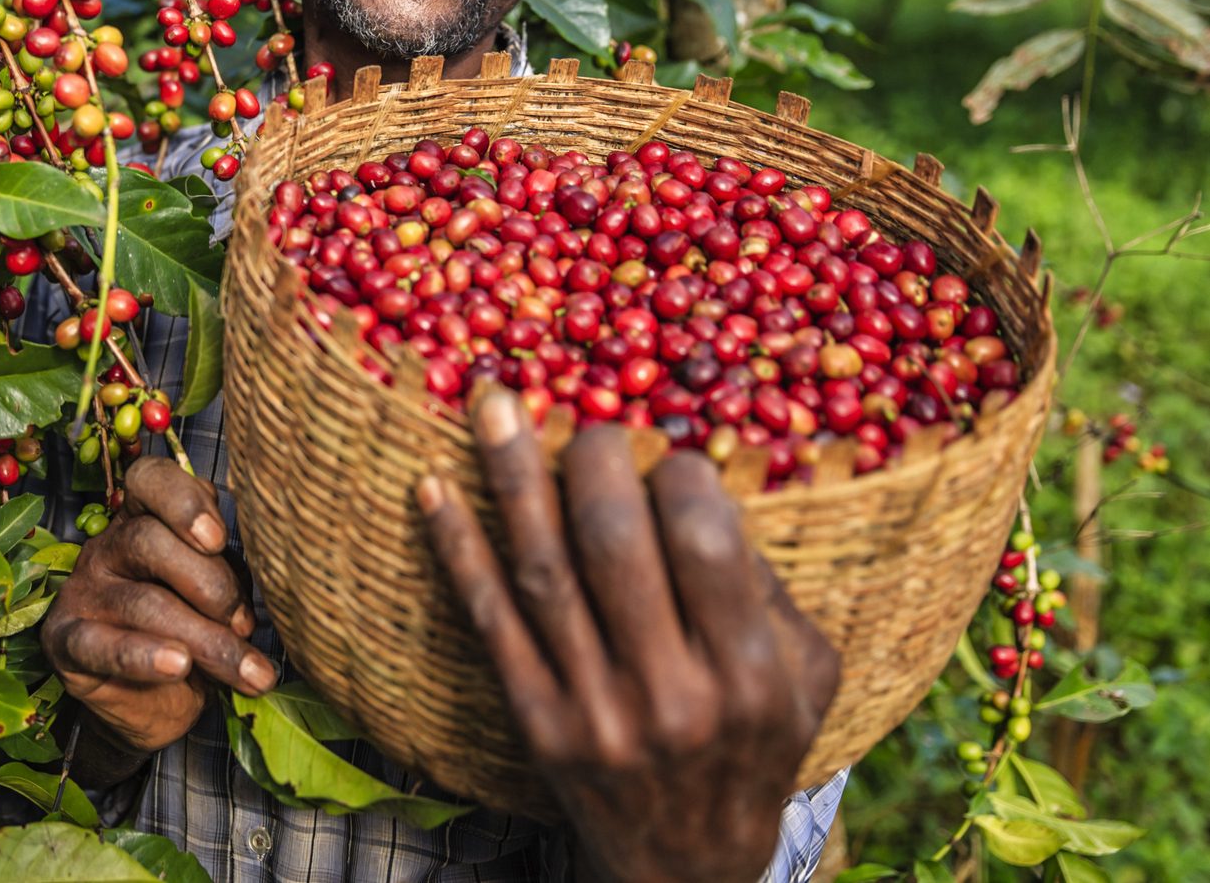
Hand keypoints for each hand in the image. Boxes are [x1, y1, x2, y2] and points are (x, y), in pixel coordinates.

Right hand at [43, 458, 278, 768]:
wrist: (151, 702)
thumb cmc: (191, 630)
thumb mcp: (217, 593)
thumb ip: (230, 574)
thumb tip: (268, 589)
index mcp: (143, 518)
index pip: (150, 480)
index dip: (182, 500)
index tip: (218, 539)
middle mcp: (108, 547)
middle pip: (148, 541)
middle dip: (211, 584)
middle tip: (246, 624)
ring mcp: (84, 594)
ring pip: (142, 601)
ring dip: (206, 639)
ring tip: (249, 673)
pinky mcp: (67, 643)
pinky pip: (100, 645)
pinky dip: (142, 656)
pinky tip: (179, 666)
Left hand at [418, 391, 839, 882]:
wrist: (689, 866)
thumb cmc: (754, 743)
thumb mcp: (802, 678)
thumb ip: (767, 585)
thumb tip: (704, 480)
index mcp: (749, 673)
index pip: (704, 538)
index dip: (678, 474)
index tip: (667, 458)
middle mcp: (671, 694)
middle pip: (612, 541)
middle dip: (591, 458)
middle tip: (587, 425)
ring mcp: (595, 711)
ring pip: (542, 568)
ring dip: (510, 474)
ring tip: (490, 401)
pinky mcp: (535, 723)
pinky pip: (489, 619)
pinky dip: (458, 547)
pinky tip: (434, 487)